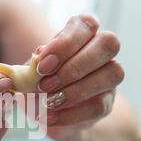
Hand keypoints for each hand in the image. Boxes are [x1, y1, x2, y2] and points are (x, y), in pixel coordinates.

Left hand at [36, 15, 123, 130]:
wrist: (46, 111)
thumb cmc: (38, 83)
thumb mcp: (29, 72)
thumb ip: (32, 64)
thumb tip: (37, 57)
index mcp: (81, 33)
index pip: (86, 24)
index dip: (66, 43)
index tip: (42, 63)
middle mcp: (101, 50)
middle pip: (107, 44)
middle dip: (74, 66)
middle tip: (45, 84)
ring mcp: (109, 75)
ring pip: (111, 73)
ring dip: (76, 90)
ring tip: (48, 101)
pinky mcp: (108, 102)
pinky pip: (99, 105)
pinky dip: (71, 113)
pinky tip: (50, 116)